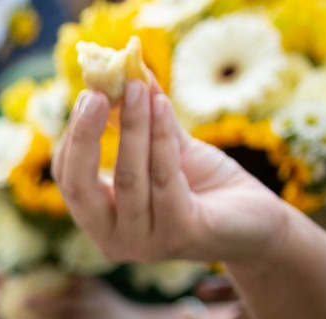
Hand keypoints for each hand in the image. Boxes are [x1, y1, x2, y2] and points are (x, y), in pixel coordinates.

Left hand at [0, 276, 146, 318]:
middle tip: (16, 302)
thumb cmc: (112, 313)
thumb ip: (78, 285)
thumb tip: (47, 272)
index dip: (45, 278)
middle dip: (40, 302)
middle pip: (63, 303)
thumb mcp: (100, 294)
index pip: (67, 280)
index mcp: (93, 289)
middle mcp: (93, 306)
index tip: (23, 277)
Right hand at [53, 81, 296, 265]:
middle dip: (85, 136)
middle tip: (95, 92)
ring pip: (128, 178)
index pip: (69, 180)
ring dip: (132, 126)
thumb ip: (143, 118)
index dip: (74, 136)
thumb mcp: (168, 148)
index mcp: (101, 222)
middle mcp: (114, 240)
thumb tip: (125, 67)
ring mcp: (145, 243)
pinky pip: (164, 179)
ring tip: (136, 87)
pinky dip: (161, 138)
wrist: (256, 222)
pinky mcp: (180, 234)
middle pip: (80, 188)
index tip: (88, 92)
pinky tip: (162, 104)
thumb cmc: (206, 187)